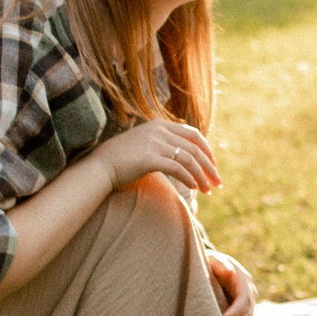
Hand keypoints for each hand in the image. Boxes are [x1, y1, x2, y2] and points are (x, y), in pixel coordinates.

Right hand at [91, 119, 219, 191]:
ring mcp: (154, 143)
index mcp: (159, 125)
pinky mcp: (150, 158)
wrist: (98, 167)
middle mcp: (158, 130)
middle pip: (195, 148)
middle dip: (210, 166)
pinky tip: (195, 189)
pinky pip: (178, 169)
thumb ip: (162, 146)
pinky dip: (190, 179)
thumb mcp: (143, 145)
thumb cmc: (120, 161)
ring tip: (208, 190)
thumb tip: (182, 158)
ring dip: (202, 176)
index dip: (206, 149)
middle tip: (218, 182)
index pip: (192, 134)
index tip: (213, 165)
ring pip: (189, 159)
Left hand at [203, 249, 255, 315]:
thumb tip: (227, 270)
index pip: (244, 300)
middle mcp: (249, 294)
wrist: (214, 267)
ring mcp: (248, 306)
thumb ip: (218, 263)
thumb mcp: (212, 259)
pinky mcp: (242, 315)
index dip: (236, 312)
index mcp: (243, 281)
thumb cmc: (209, 262)